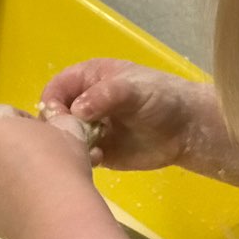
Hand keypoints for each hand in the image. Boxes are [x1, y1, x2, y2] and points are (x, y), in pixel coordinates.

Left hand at [0, 105, 95, 238]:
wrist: (57, 216)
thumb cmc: (62, 164)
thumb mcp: (70, 128)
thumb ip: (58, 120)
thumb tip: (56, 126)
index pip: (4, 114)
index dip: (26, 122)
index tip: (44, 137)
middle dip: (10, 148)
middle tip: (39, 161)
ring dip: (4, 174)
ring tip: (33, 186)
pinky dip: (3, 198)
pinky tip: (27, 205)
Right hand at [40, 58, 211, 170]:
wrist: (187, 130)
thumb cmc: (162, 98)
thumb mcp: (135, 89)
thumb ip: (106, 95)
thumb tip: (77, 110)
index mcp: (87, 79)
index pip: (55, 89)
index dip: (52, 102)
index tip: (60, 117)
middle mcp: (83, 103)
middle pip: (53, 115)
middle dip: (57, 127)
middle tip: (72, 136)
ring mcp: (89, 130)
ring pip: (63, 138)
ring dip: (69, 145)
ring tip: (88, 149)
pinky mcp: (97, 152)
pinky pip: (79, 157)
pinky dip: (82, 159)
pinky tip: (98, 159)